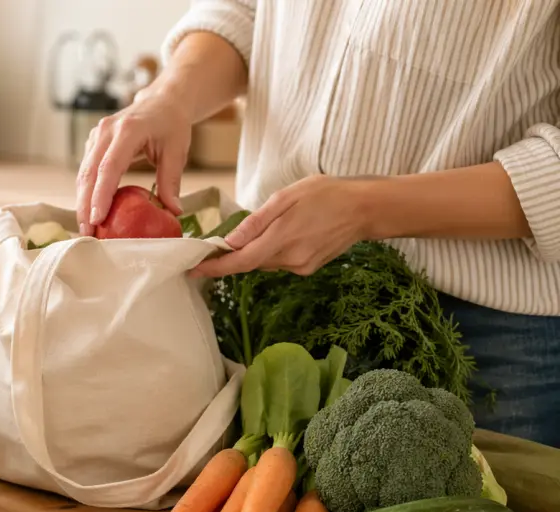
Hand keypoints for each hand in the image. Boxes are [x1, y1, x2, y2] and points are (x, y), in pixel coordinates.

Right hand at [75, 91, 193, 234]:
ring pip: (83, 173)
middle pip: (89, 172)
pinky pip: (86, 170)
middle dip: (84, 205)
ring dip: (82, 201)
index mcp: (128, 130)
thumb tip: (174, 211)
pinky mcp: (93, 142)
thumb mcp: (177, 151)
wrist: (161, 101)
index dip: (101, 195)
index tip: (97, 219)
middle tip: (87, 233)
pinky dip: (86, 192)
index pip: (109, 167)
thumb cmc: (171, 125)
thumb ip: (172, 180)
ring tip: (86, 228)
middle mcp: (106, 131)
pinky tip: (89, 211)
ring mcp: (96, 135)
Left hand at [192, 175, 375, 277]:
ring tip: (272, 225)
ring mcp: (301, 267)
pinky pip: (281, 261)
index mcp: (281, 240)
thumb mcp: (287, 197)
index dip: (215, 268)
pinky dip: (275, 250)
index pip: (239, 262)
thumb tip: (231, 241)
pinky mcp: (309, 268)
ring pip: (265, 262)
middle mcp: (290, 260)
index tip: (193, 270)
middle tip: (221, 241)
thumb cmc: (327, 194)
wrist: (366, 208)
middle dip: (234, 254)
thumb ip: (257, 222)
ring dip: (257, 249)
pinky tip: (290, 231)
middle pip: (250, 262)